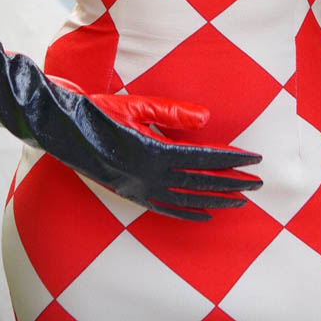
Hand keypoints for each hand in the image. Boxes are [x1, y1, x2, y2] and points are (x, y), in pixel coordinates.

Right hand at [48, 79, 262, 220]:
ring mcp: (140, 189)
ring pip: (188, 199)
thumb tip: (207, 118)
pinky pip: (166, 208)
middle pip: (201, 182)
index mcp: (154, 152)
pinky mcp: (130, 194)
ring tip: (241, 202)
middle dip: (232, 183)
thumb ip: (172, 113)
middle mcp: (149, 176)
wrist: (61, 130)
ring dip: (216, 200)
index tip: (256, 160)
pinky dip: (188, 212)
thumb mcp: (136, 106)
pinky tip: (205, 214)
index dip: (232, 160)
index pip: (204, 159)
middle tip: (259, 184)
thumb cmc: (98, 111)